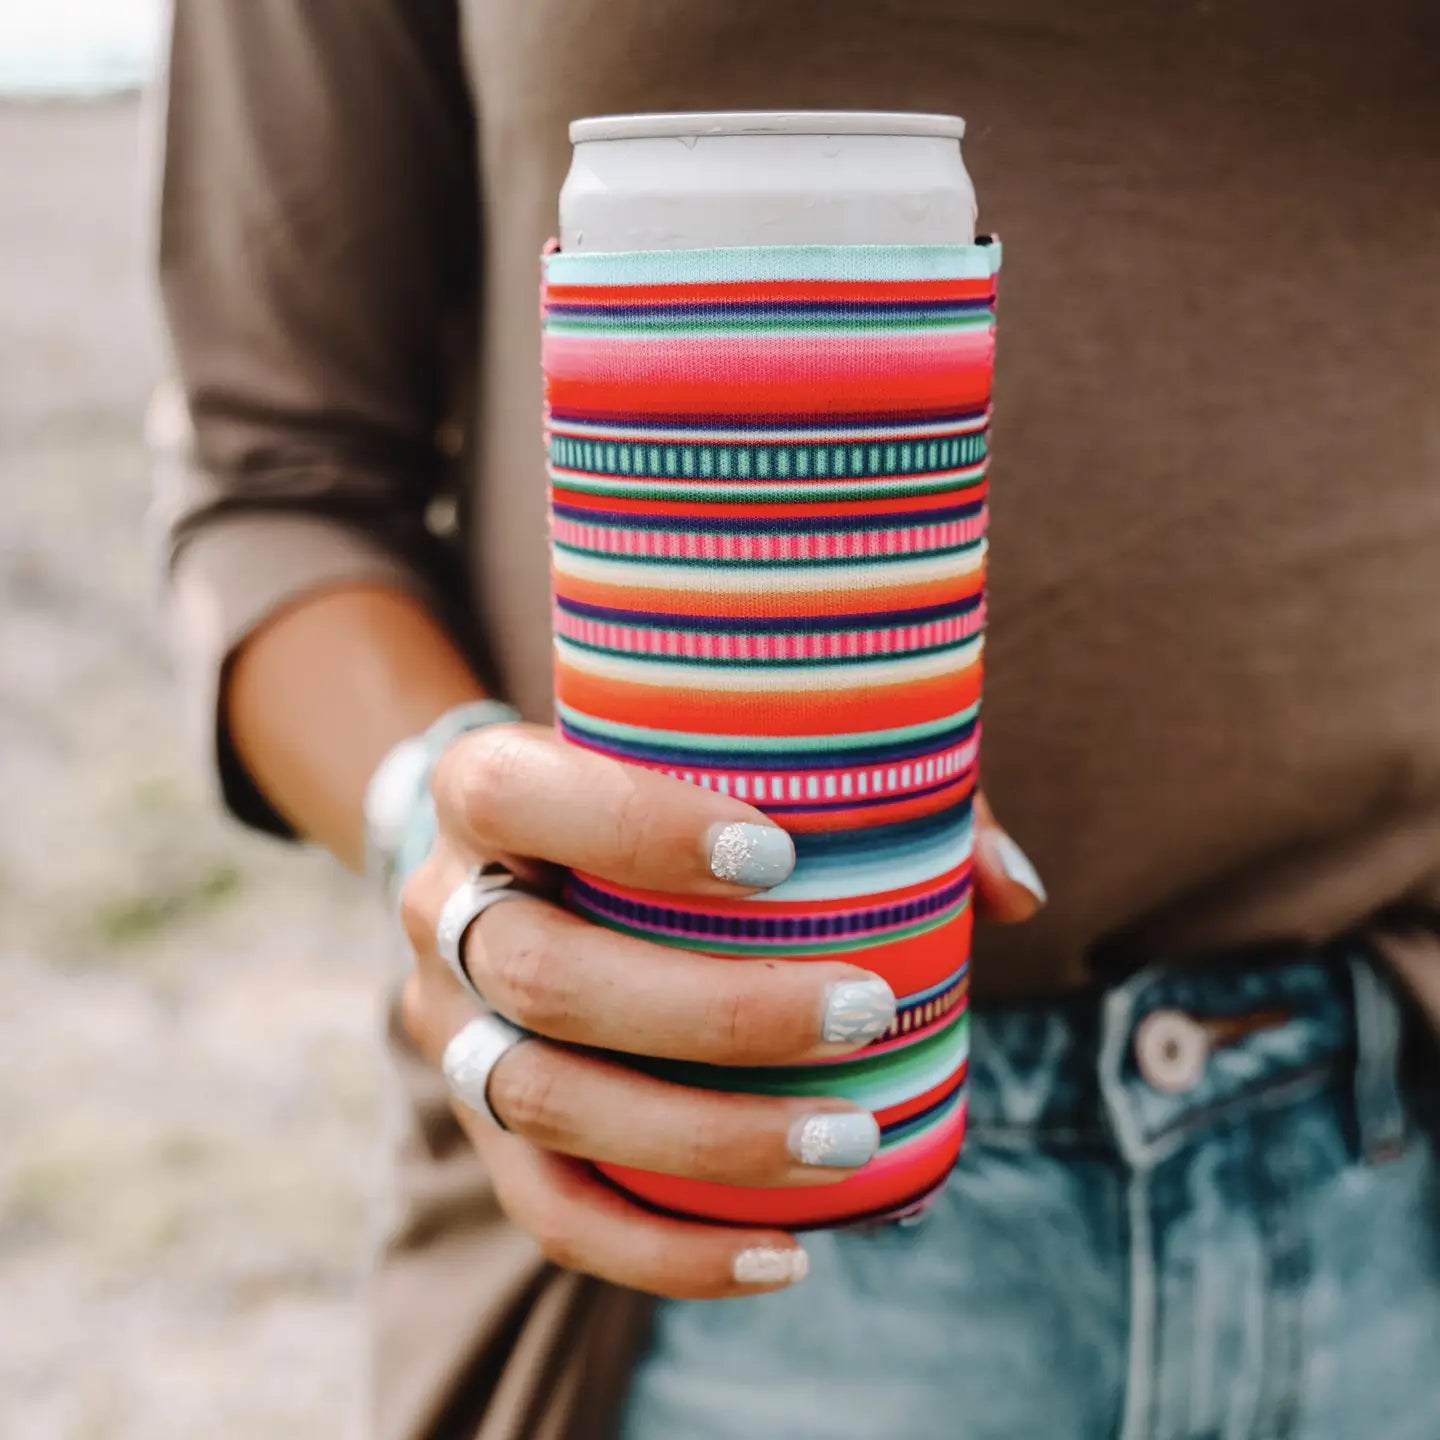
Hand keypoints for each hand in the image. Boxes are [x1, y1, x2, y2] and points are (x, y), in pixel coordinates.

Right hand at [399, 722, 1043, 1299]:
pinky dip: (664, 1250)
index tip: (781, 855)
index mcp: (483, 793)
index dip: (634, 827)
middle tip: (867, 1009)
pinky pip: (551, 1212)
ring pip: (547, 1101)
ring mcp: (450, 1029)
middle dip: (714, 1011)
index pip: (517, 796)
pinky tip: (784, 1253)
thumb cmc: (652, 793)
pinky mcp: (485, 1128)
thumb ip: (873, 793)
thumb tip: (1008, 890)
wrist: (521, 855)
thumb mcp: (726, 760)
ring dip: (707, 1138)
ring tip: (851, 1141)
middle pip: (545, 976)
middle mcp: (443, 911)